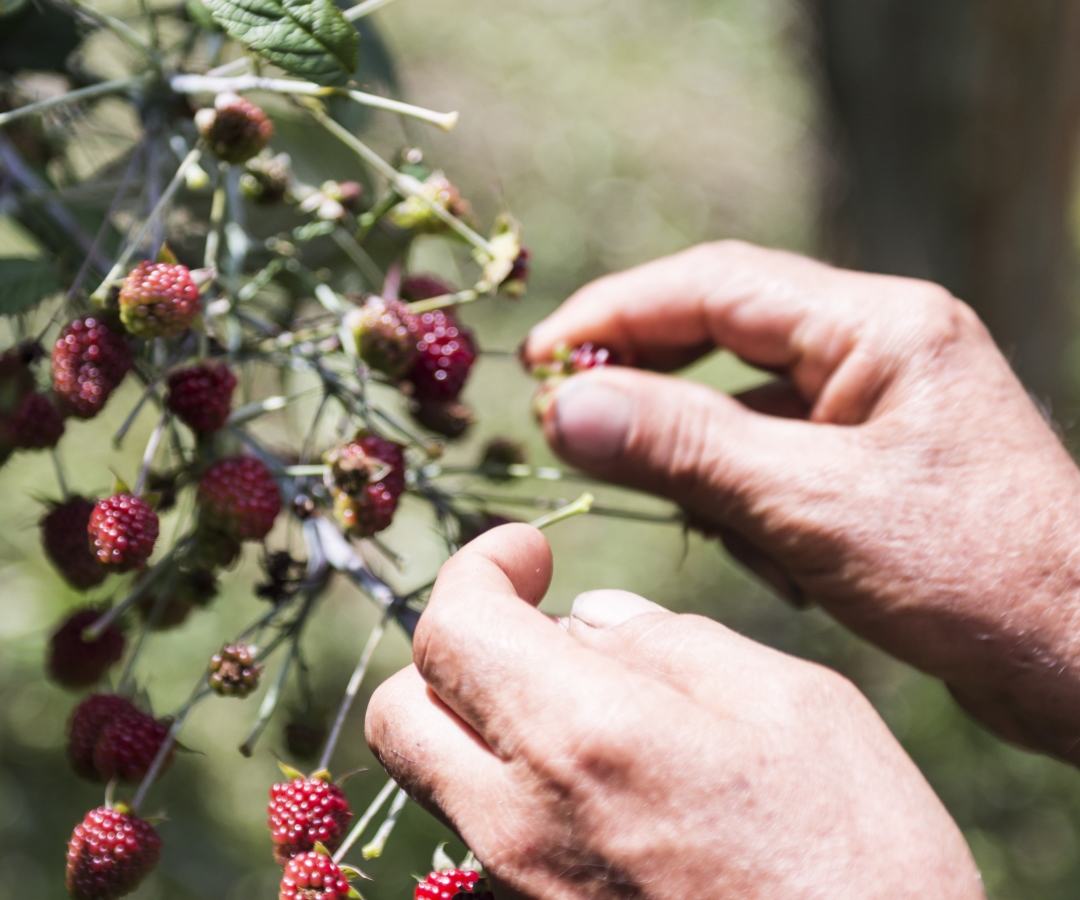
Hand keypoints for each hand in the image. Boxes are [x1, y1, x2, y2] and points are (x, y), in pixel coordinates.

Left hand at [366, 525, 984, 899]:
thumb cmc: (862, 860)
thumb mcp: (794, 706)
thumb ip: (674, 644)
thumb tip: (590, 618)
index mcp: (583, 737)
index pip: (452, 625)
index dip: (477, 567)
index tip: (530, 553)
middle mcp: (521, 825)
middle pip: (400, 711)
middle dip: (451, 645)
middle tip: (530, 622)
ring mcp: (521, 895)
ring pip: (432, 780)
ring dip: (477, 718)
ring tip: (577, 701)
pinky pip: (481, 844)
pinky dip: (509, 788)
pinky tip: (598, 786)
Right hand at [523, 240, 1079, 763]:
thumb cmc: (971, 575)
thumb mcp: (810, 505)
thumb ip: (684, 447)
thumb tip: (564, 407)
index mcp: (877, 325)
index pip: (713, 284)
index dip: (614, 314)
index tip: (539, 359)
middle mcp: (876, 346)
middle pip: (721, 337)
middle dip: (649, 391)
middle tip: (570, 432)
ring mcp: (875, 404)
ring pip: (741, 408)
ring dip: (709, 470)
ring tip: (738, 538)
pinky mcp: (872, 460)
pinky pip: (773, 459)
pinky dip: (751, 506)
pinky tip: (778, 561)